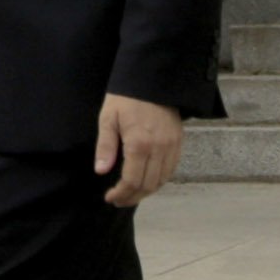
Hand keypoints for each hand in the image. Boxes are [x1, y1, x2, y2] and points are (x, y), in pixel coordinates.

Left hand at [96, 93, 185, 207]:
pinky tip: (147, 181)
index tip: (110, 197)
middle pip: (148, 185)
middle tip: (118, 200)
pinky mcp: (178, 142)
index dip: (121, 194)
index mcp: (139, 144)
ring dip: (146, 191)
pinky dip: (159, 180)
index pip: (132, 181)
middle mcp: (159, 149)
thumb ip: (106, 146)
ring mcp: (171, 146)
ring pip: (161, 180)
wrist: (154, 79)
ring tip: (131, 194)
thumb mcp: (109, 118)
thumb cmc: (126, 98)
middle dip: (132, 197)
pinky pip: (171, 169)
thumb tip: (101, 171)